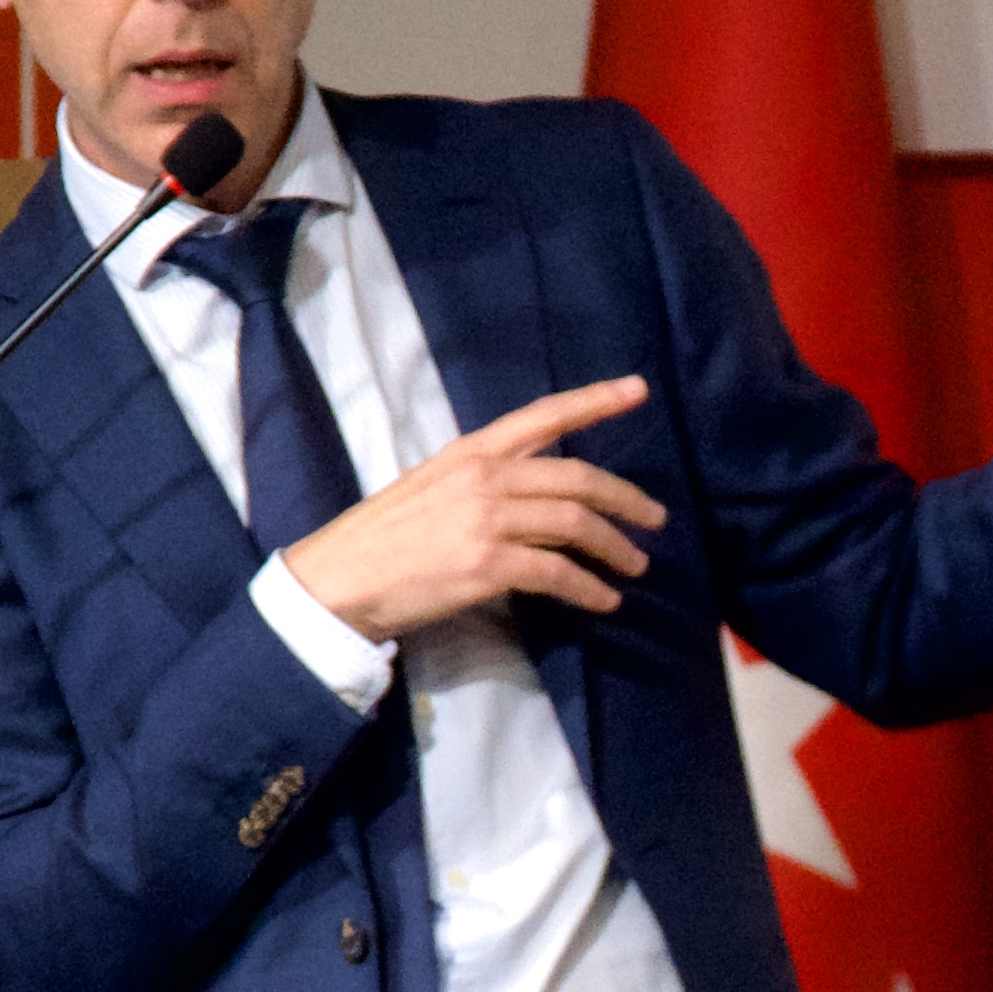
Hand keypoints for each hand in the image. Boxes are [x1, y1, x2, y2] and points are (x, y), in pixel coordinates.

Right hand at [285, 377, 666, 641]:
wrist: (338, 579)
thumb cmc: (381, 538)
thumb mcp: (432, 486)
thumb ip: (483, 480)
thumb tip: (534, 493)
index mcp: (470, 451)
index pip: (544, 416)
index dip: (595, 402)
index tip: (638, 391)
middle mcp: (483, 477)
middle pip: (576, 478)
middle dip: (625, 499)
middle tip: (654, 519)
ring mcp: (485, 520)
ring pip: (574, 524)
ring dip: (614, 547)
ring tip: (634, 566)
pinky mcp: (485, 566)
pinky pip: (556, 573)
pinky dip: (588, 588)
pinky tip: (603, 600)